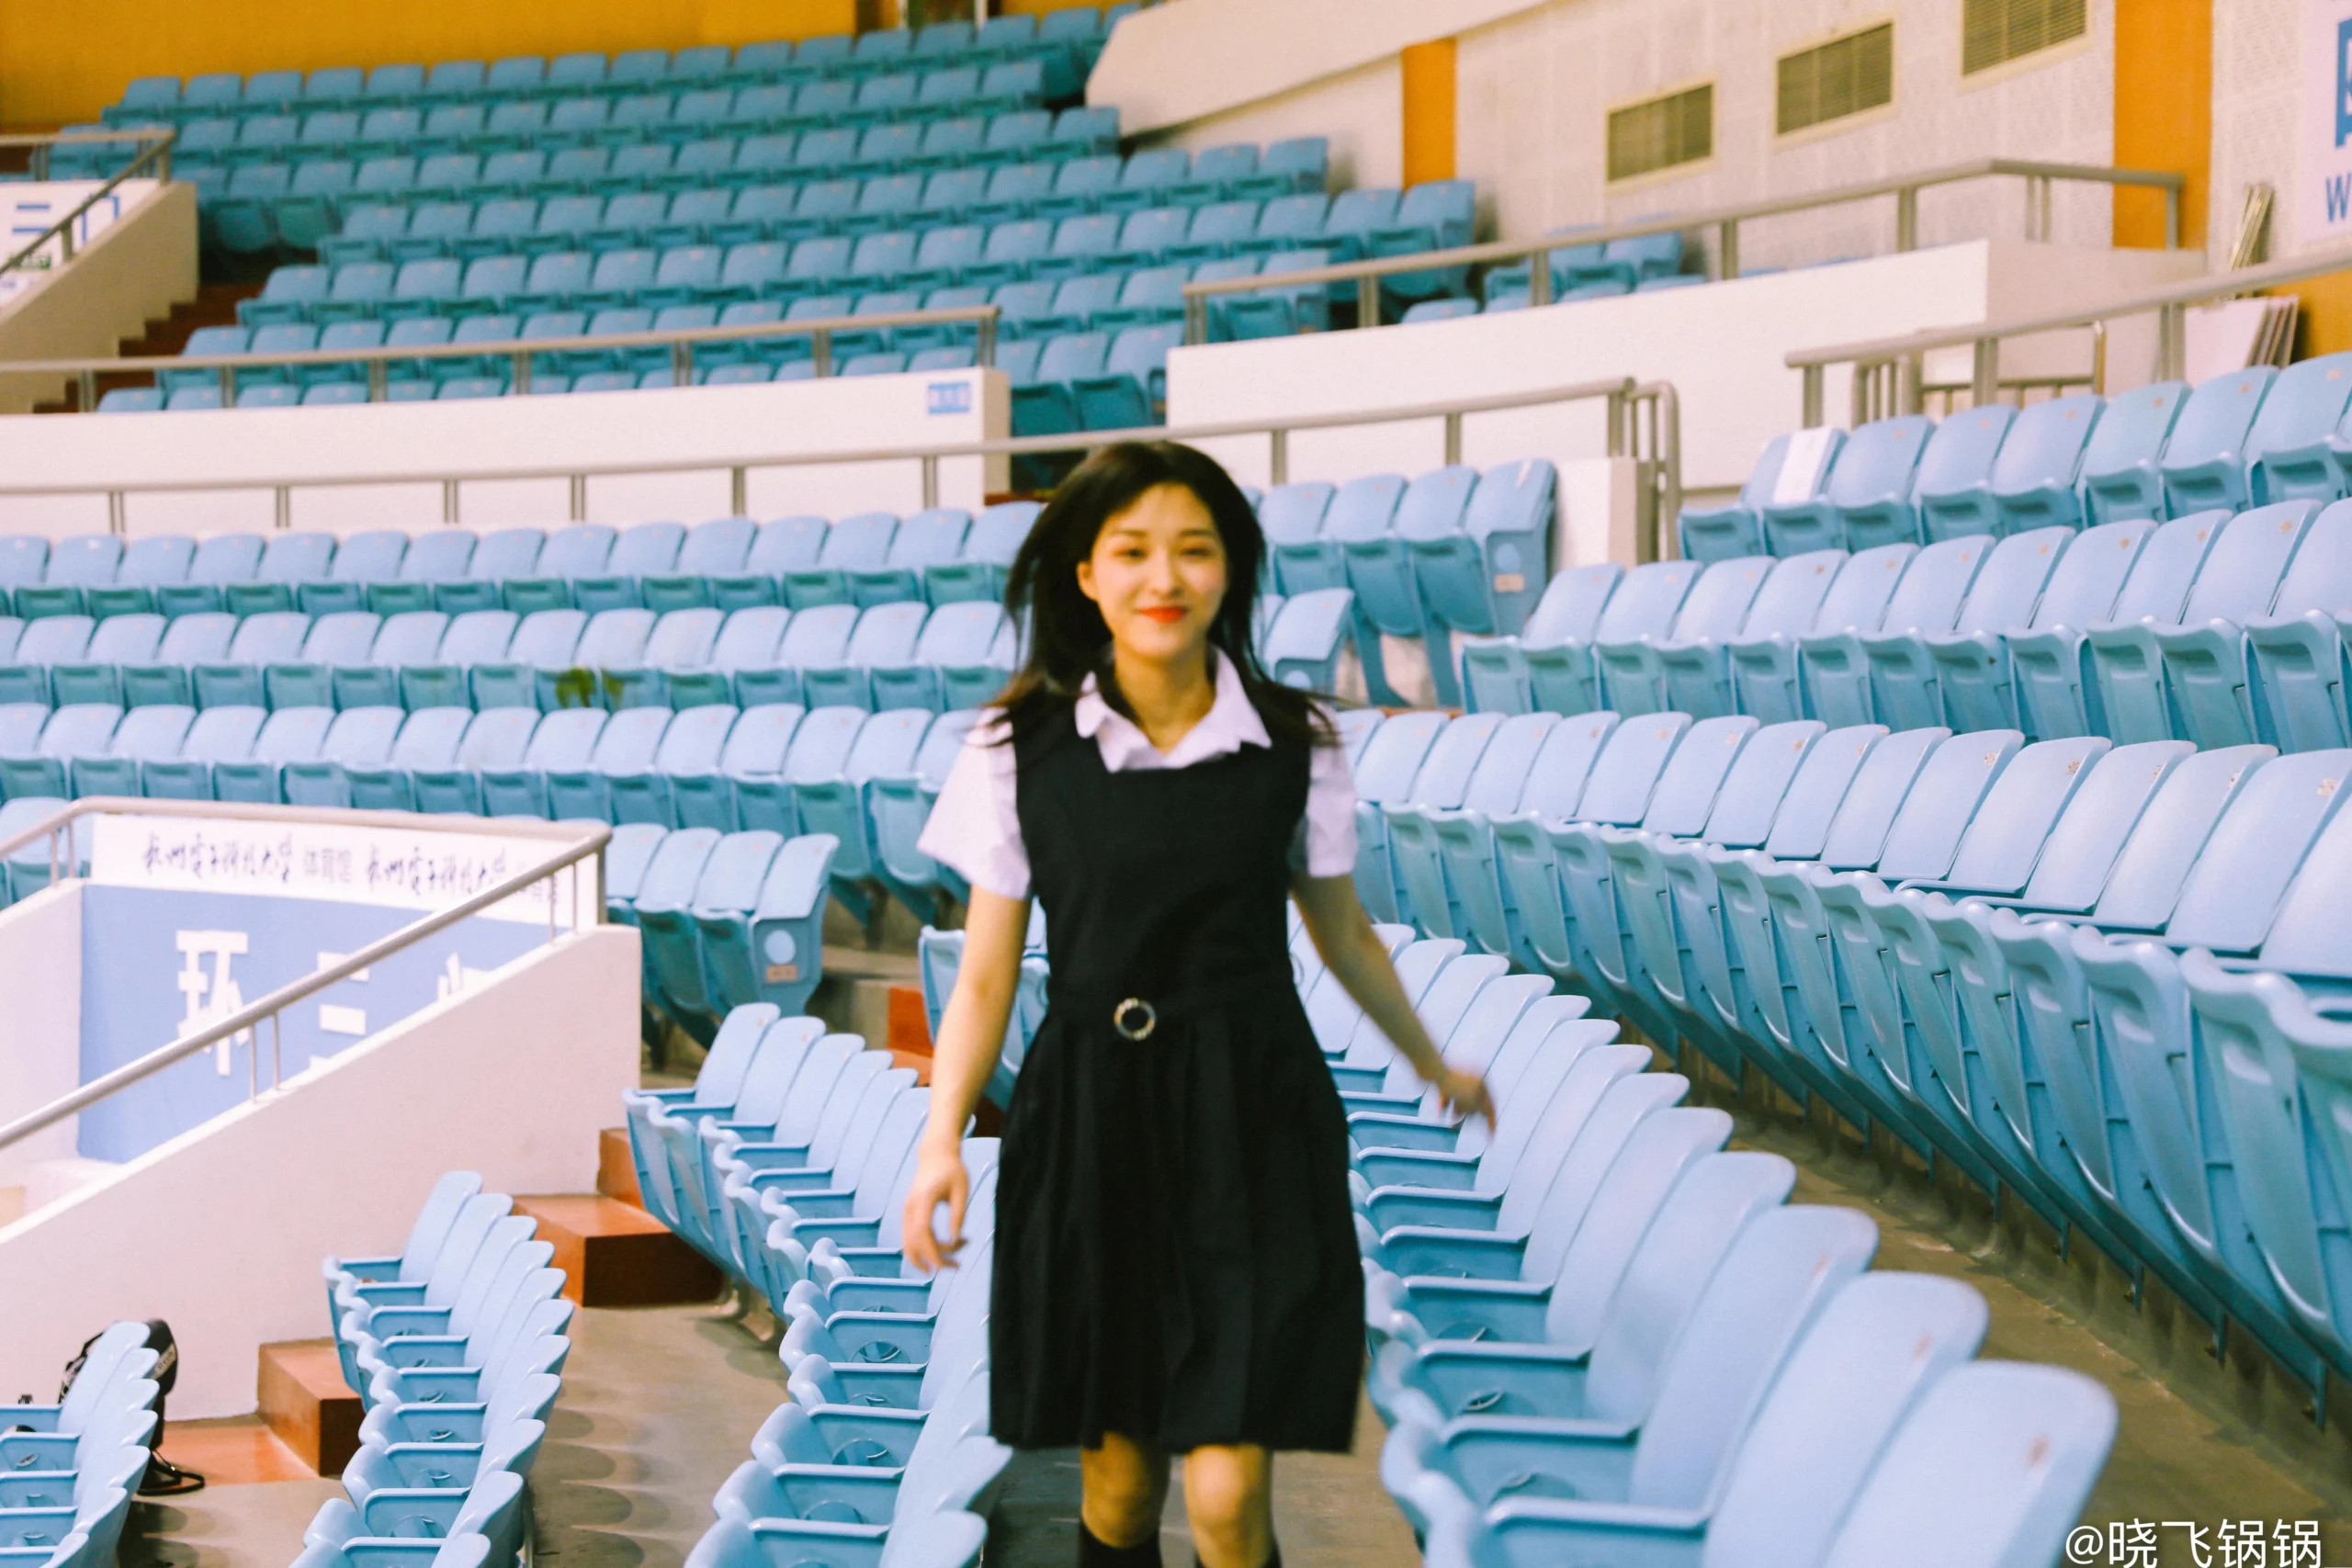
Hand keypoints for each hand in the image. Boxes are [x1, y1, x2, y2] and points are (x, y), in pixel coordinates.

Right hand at [901, 1140, 968, 1274]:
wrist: (936, 1154)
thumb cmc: (953, 1170)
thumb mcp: (962, 1190)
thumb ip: (959, 1215)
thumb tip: (955, 1240)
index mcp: (923, 1200)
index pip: (922, 1233)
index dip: (931, 1253)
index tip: (944, 1266)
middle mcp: (910, 1207)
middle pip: (913, 1243)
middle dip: (932, 1259)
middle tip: (956, 1266)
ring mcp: (907, 1211)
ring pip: (909, 1244)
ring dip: (928, 1256)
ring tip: (953, 1261)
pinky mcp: (909, 1214)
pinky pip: (912, 1237)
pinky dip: (926, 1248)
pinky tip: (946, 1247)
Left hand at [1434, 1067, 1495, 1128]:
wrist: (1431, 1068)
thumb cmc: (1451, 1085)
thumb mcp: (1471, 1101)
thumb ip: (1481, 1110)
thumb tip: (1487, 1117)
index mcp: (1482, 1082)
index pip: (1490, 1105)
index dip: (1491, 1121)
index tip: (1491, 1134)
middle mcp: (1472, 1079)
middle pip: (1475, 1104)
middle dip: (1470, 1116)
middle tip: (1463, 1125)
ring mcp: (1458, 1080)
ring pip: (1461, 1102)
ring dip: (1458, 1112)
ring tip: (1451, 1120)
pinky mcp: (1444, 1082)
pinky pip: (1448, 1098)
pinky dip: (1446, 1106)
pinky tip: (1440, 1112)